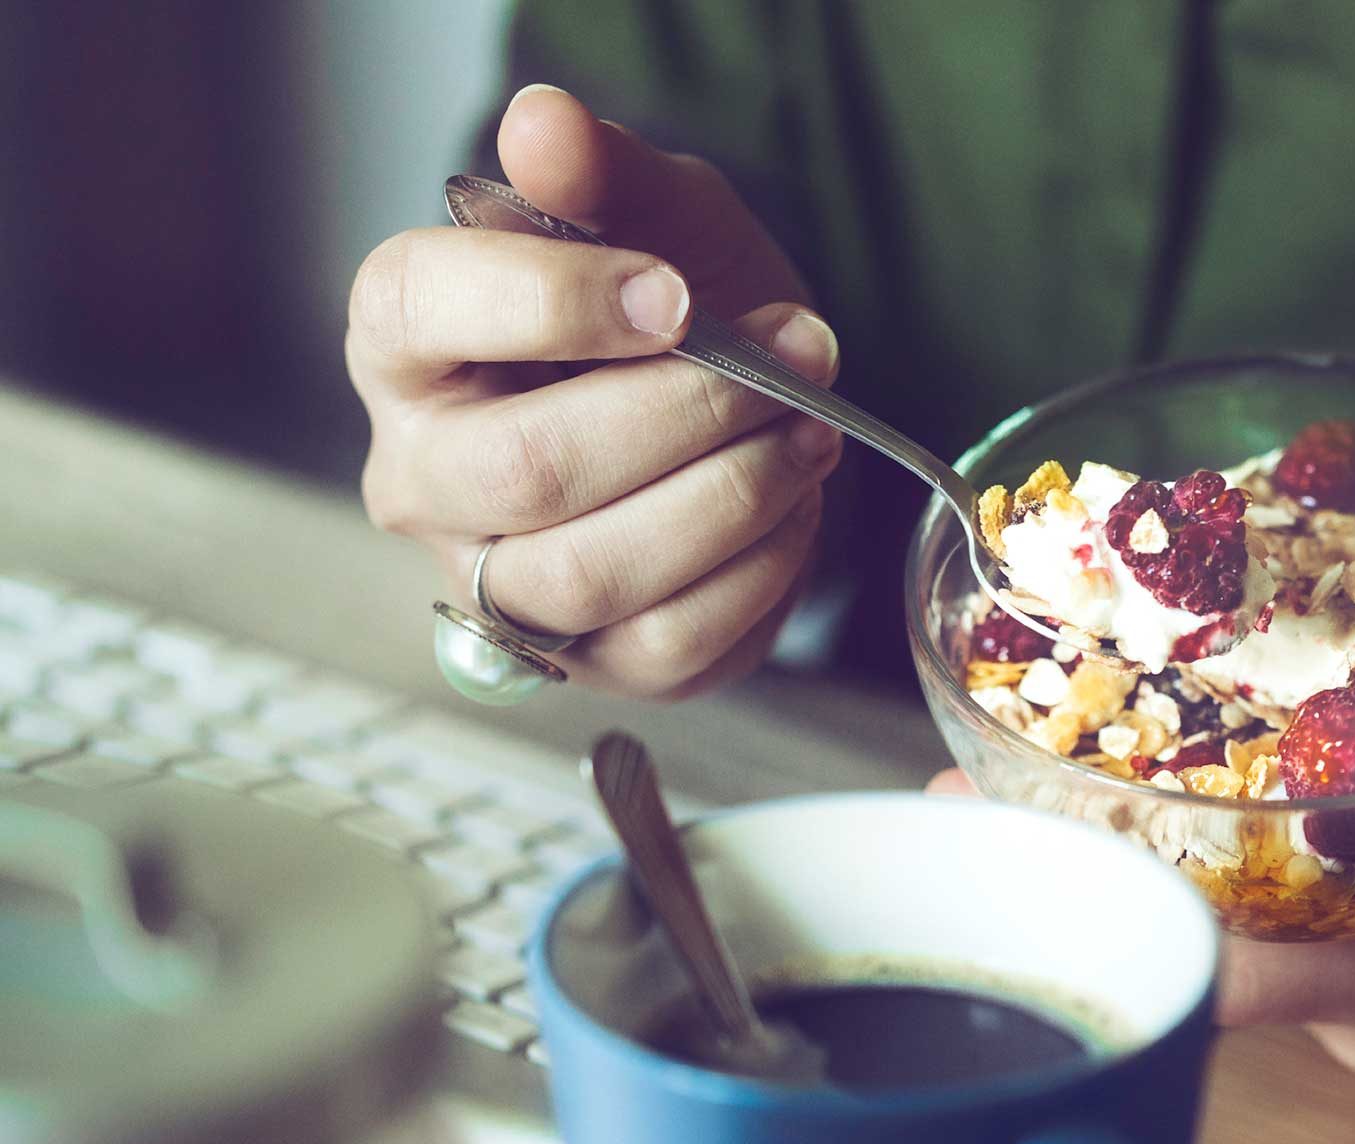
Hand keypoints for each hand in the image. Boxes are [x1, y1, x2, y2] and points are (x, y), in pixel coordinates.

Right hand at [348, 85, 840, 698]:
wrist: (740, 403)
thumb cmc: (674, 304)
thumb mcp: (652, 211)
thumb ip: (602, 170)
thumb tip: (546, 125)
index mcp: (402, 341)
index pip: (421, 306)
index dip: (557, 298)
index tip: (678, 293)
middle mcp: (421, 475)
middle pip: (529, 468)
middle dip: (687, 415)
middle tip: (787, 371)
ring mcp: (496, 584)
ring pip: (594, 573)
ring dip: (733, 496)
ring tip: (807, 434)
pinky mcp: (590, 662)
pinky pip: (670, 645)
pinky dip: (759, 572)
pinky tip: (794, 506)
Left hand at [932, 671, 1354, 1075]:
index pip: (1221, 977)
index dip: (1103, 908)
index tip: (994, 831)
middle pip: (1191, 958)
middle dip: (1082, 877)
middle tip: (966, 782)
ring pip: (1221, 943)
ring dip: (1130, 865)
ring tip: (1026, 771)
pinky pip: (1265, 928)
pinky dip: (1197, 865)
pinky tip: (1145, 788)